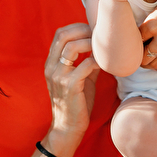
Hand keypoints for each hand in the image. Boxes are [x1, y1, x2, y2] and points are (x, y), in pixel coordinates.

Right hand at [44, 24, 99, 146]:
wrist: (68, 128)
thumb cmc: (76, 103)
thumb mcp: (79, 79)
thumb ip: (85, 63)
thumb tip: (101, 50)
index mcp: (51, 63)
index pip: (59, 34)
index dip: (77, 27)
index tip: (93, 29)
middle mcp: (51, 67)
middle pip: (63, 35)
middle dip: (83, 30)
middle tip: (99, 34)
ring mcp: (59, 76)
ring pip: (72, 47)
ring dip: (91, 43)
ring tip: (103, 48)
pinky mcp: (70, 85)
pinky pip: (85, 65)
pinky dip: (98, 60)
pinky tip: (105, 64)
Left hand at [138, 0, 156, 73]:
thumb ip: (150, 22)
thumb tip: (141, 35)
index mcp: (153, 23)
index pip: (137, 40)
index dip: (133, 43)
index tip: (133, 43)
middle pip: (144, 56)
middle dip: (139, 57)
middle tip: (138, 55)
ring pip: (156, 63)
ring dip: (150, 64)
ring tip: (147, 61)